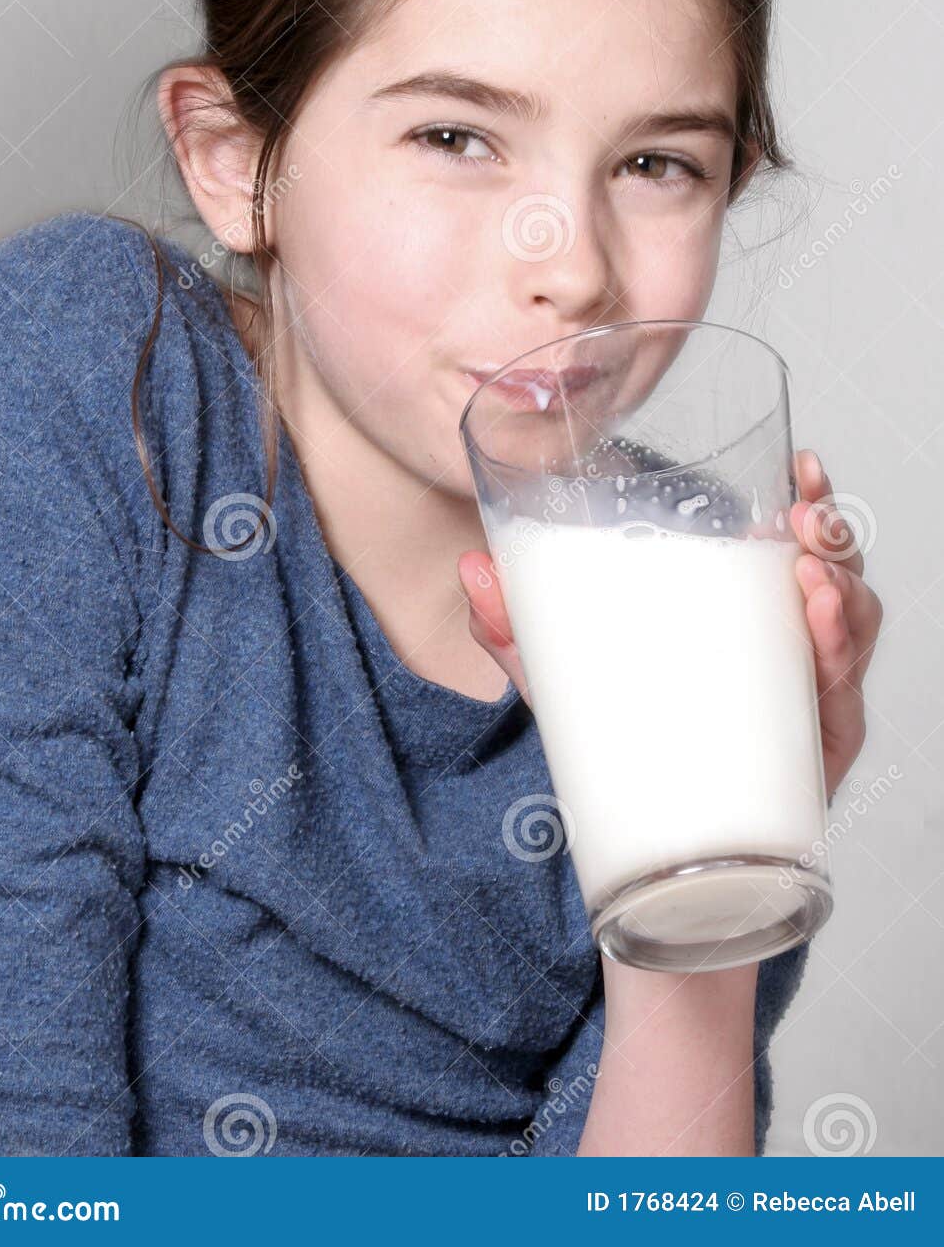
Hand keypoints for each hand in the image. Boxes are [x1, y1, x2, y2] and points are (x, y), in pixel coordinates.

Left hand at [458, 447, 882, 803]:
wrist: (637, 852)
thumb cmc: (617, 739)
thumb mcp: (563, 675)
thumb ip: (514, 626)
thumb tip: (472, 569)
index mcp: (739, 610)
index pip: (792, 541)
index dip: (811, 498)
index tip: (804, 467)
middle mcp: (782, 646)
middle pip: (834, 575)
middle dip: (832, 537)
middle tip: (804, 519)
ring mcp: (801, 699)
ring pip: (849, 630)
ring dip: (842, 592)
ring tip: (811, 578)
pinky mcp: (810, 758)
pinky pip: (842, 704)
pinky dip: (837, 660)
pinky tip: (821, 632)